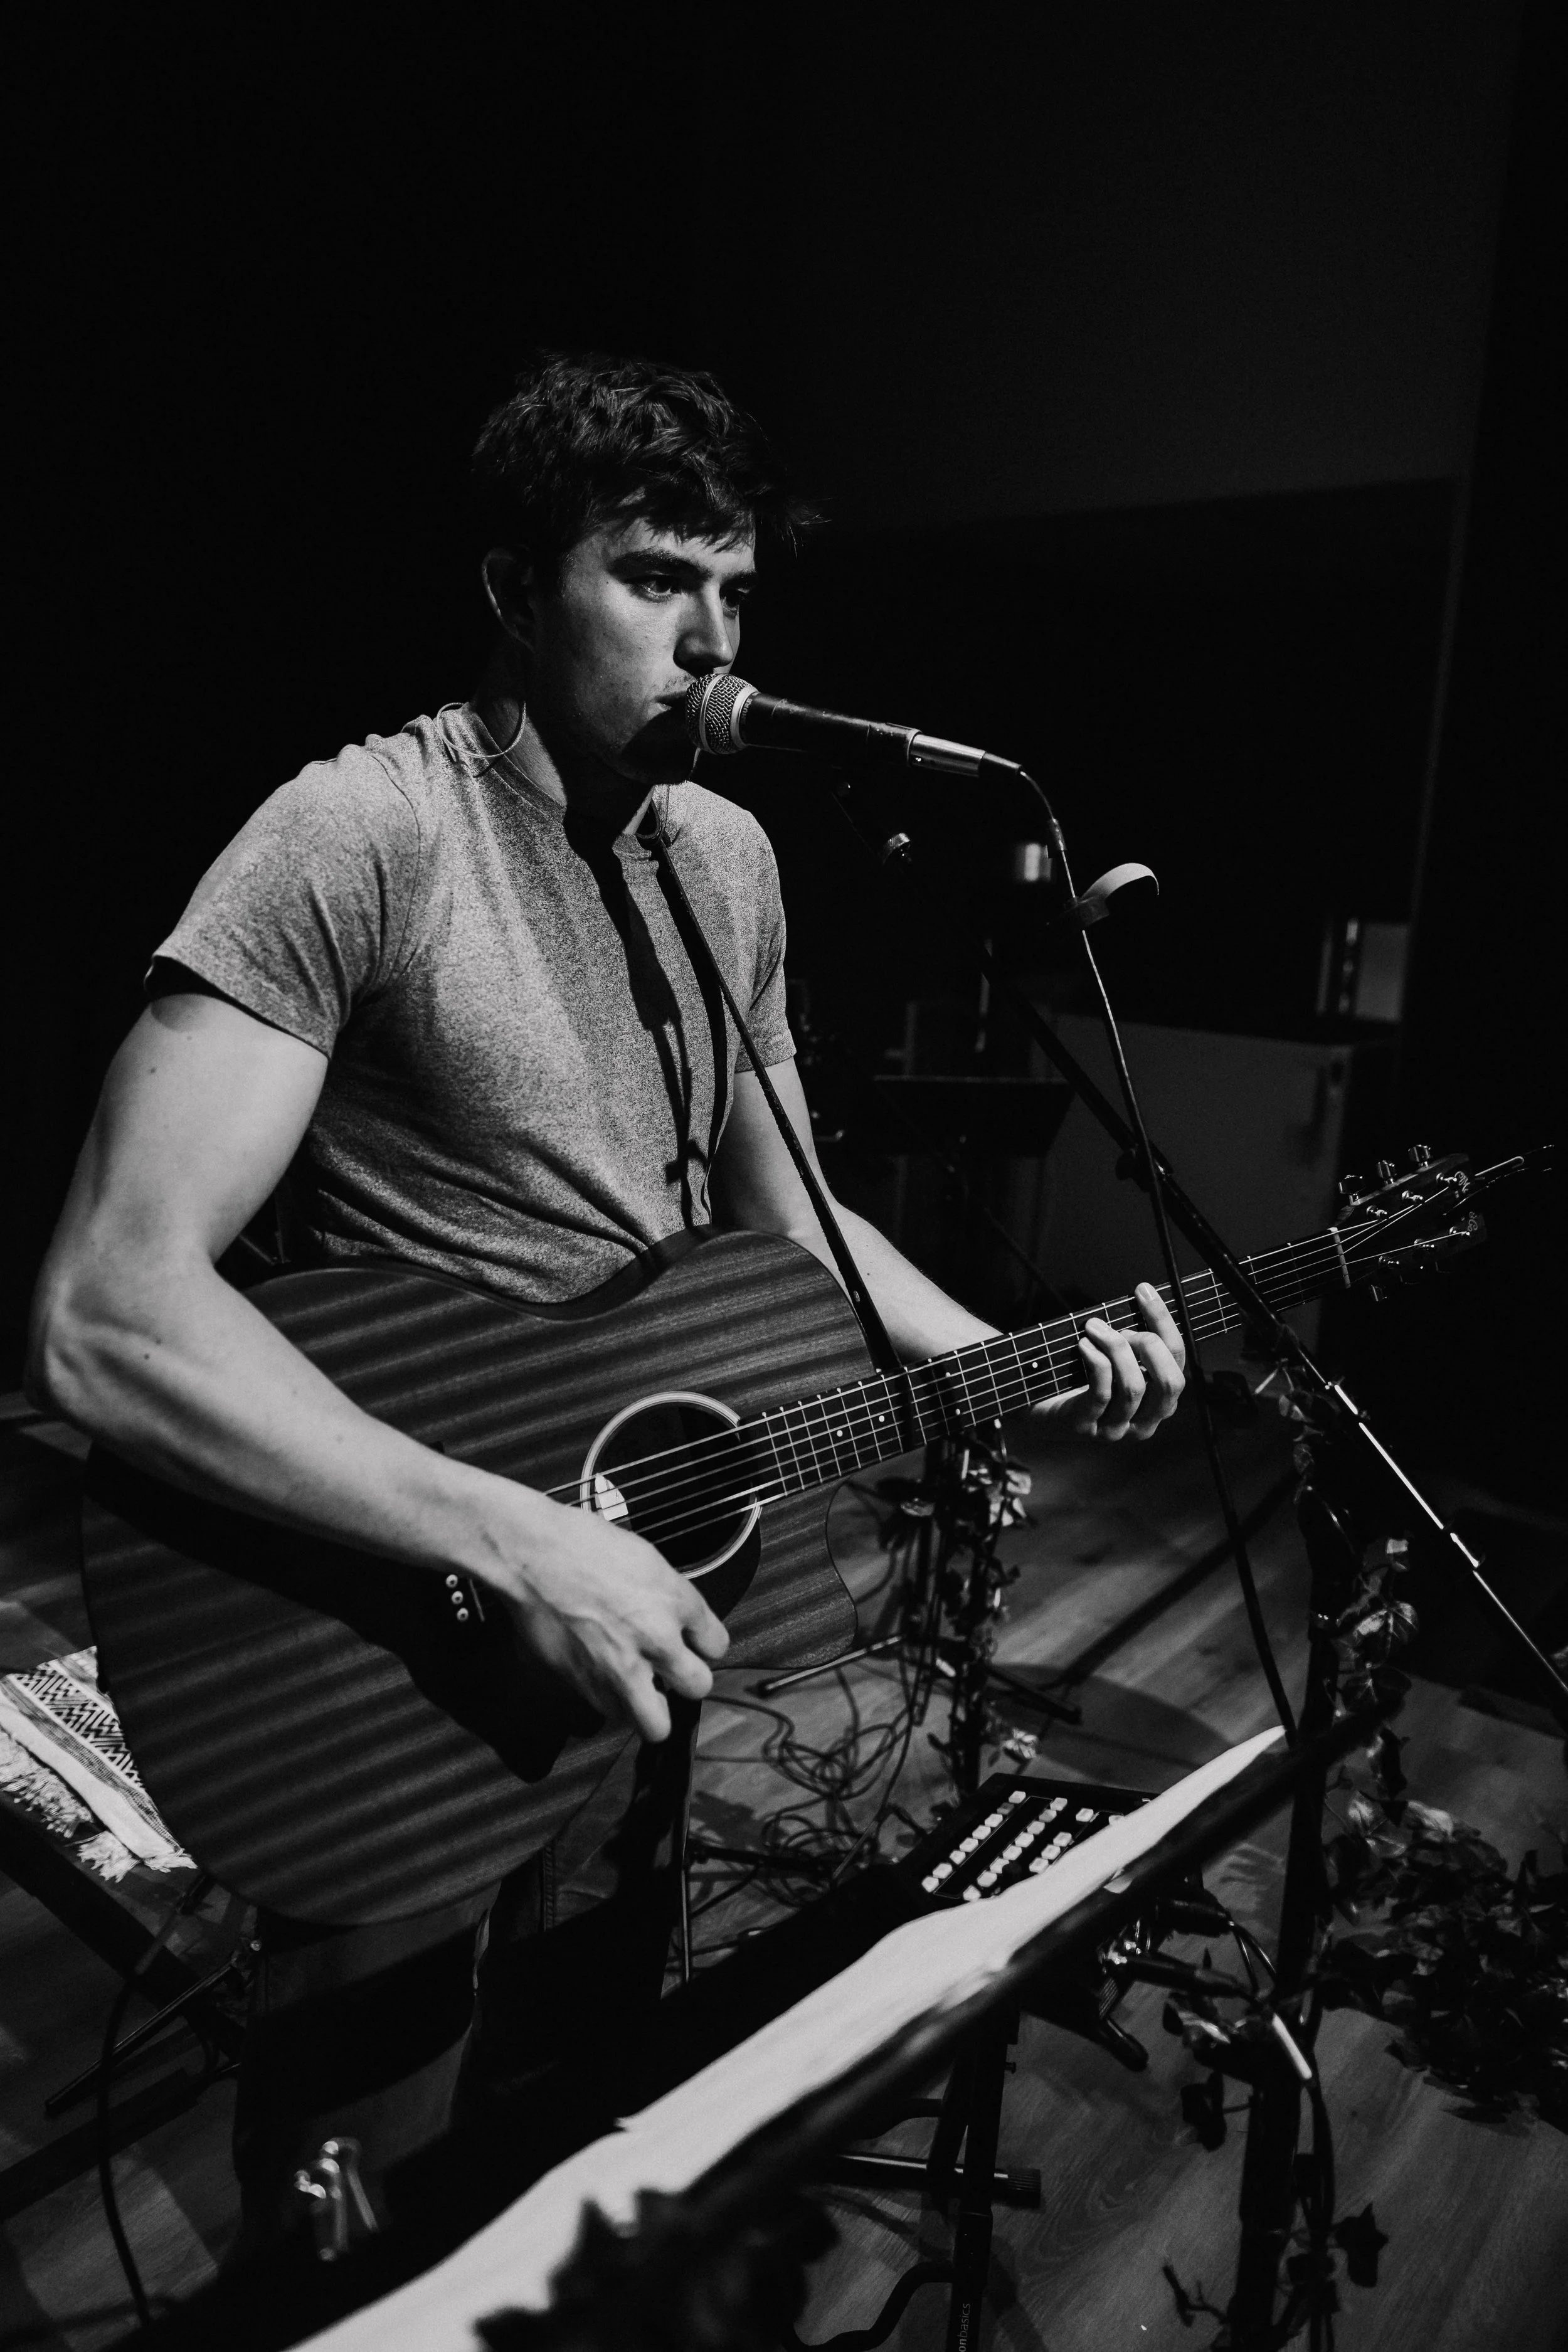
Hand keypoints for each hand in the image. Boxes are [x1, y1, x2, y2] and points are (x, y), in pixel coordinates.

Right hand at [473, 1488, 728, 1742]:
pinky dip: (612, 1703)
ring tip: (640, 1688)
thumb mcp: (643, 1557)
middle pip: (699, 1687)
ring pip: (657, 1723)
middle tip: (671, 1671)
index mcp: (675, 1600)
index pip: (717, 1644)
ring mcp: (622, 1667)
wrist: (530, 1554)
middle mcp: (656, 1638)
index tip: (692, 1643)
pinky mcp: (587, 1683)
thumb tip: (677, 1619)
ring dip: (651, 1707)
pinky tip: (605, 1679)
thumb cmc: (578, 1543)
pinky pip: (612, 1713)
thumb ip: (667, 1596)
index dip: (702, 1644)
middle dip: (687, 1680)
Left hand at [1044, 1282, 1186, 1441]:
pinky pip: (1101, 1393)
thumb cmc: (1080, 1378)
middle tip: (1121, 1326)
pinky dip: (1096, 1361)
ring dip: (1115, 1348)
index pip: (1178, 1362)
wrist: (1038, 1408)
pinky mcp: (1086, 1427)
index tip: (1144, 1292)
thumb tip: (1144, 1298)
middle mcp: (1145, 1423)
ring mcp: (1116, 1430)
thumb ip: (1133, 1342)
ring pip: (1133, 1387)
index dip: (1164, 1324)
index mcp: (1159, 1403)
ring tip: (1094, 1328)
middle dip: (1149, 1345)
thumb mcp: (1114, 1361)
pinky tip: (1083, 1345)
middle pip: (1169, 1383)